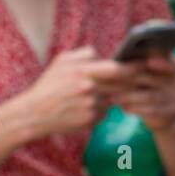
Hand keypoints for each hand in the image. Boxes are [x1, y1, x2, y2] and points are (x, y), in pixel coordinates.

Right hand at [20, 45, 136, 138]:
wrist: (34, 113)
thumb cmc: (48, 86)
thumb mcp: (61, 62)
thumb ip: (84, 54)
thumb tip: (103, 55)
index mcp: (82, 72)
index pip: (116, 69)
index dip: (132, 67)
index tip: (140, 65)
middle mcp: (89, 89)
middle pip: (120, 85)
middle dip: (125, 83)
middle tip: (125, 81)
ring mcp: (91, 107)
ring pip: (112, 99)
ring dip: (107, 98)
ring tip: (87, 97)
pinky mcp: (90, 121)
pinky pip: (104, 113)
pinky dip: (98, 111)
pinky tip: (83, 109)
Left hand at [112, 54, 174, 133]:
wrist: (160, 113)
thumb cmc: (144, 86)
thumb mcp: (142, 73)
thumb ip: (135, 66)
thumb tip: (117, 64)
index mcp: (172, 66)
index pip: (173, 63)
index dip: (163, 62)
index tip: (149, 62)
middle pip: (153, 79)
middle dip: (130, 80)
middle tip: (111, 83)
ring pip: (150, 96)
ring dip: (129, 97)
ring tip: (113, 98)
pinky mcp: (170, 112)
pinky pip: (152, 110)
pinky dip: (136, 109)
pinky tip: (124, 108)